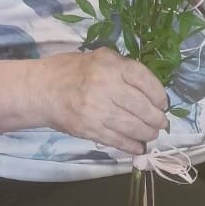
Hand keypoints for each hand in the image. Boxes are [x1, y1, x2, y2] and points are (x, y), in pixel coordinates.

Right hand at [41, 49, 168, 154]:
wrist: (42, 89)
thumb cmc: (72, 70)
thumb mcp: (100, 58)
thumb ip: (123, 69)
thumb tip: (150, 91)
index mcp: (111, 65)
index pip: (145, 81)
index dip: (159, 95)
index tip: (163, 103)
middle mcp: (106, 86)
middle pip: (142, 107)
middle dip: (156, 119)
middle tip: (161, 123)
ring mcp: (97, 110)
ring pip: (132, 127)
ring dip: (147, 134)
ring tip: (151, 135)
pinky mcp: (89, 129)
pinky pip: (116, 140)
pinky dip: (131, 146)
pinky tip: (138, 147)